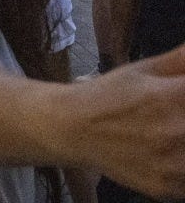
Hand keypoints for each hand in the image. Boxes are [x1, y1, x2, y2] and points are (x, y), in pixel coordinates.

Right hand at [71, 45, 184, 197]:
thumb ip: (179, 60)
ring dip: (184, 142)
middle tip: (171, 114)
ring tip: (167, 133)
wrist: (74, 128)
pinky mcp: (168, 188)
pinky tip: (164, 155)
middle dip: (183, 117)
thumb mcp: (142, 69)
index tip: (179, 97)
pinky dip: (181, 167)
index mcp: (170, 96)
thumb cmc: (109, 94)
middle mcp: (176, 131)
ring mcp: (174, 164)